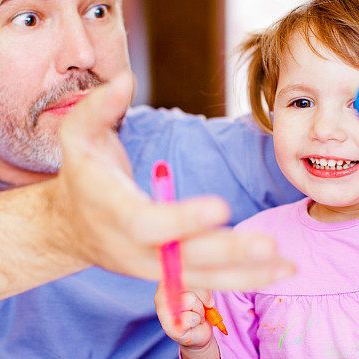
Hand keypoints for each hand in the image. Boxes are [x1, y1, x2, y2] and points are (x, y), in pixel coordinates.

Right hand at [49, 71, 295, 288]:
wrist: (70, 228)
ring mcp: (152, 267)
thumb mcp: (77, 135)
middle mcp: (134, 249)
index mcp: (113, 213)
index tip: (220, 206)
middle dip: (226, 252)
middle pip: (182, 257)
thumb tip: (125, 78)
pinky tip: (280, 271)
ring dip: (246, 273)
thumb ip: (98, 106)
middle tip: (267, 244)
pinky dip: (246, 277)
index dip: (182, 218)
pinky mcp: (169, 274)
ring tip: (287, 266)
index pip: (146, 223)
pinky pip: (210, 280)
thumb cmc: (82, 175)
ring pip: (201, 276)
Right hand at [154, 285, 214, 348]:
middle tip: (202, 305)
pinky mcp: (169, 327)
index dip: (200, 282)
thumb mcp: (203, 291)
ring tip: (196, 314)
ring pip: (191, 299)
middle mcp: (161, 294)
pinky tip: (192, 323)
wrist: (199, 332)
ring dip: (200, 309)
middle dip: (202, 296)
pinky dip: (197, 320)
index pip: (186, 272)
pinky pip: (190, 317)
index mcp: (167, 282)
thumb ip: (203, 287)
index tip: (205, 293)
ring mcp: (162, 311)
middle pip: (189, 283)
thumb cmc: (199, 308)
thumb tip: (207, 299)